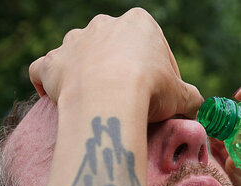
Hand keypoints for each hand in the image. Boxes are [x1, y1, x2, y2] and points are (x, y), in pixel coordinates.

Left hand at [29, 8, 201, 120]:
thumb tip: (195, 106)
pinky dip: (50, 81)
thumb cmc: (150, 90)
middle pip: (114, 48)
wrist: (108, 99)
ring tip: (98, 102)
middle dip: (121, 71)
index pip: (152, 46)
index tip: (161, 96)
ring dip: (86, 73)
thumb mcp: (182, 96)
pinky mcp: (50, 63)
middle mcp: (103, 24)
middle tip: (131, 100)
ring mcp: (73, 42)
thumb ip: (190, 98)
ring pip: (80, 54)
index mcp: (139, 23)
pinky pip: (45, 69)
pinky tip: (58, 97)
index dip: (160, 74)